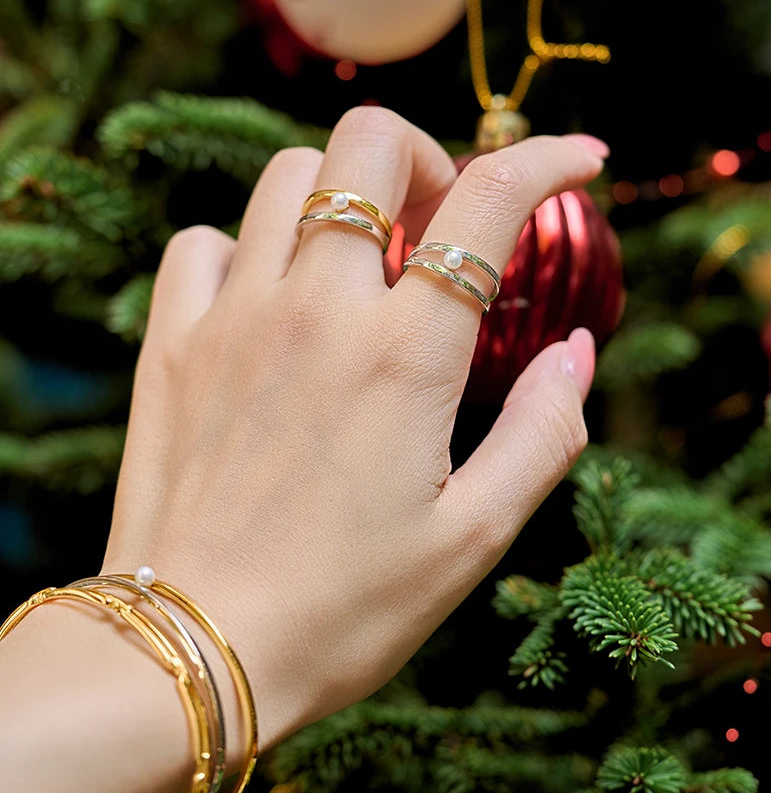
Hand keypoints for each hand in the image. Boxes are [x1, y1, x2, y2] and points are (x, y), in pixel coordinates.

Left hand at [101, 106, 603, 751]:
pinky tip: (268, 300)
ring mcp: (233, 318)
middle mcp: (317, 311)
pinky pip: (202, 244)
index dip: (548, 159)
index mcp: (406, 355)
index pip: (490, 200)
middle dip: (425, 158)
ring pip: (287, 175)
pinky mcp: (170, 345)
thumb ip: (542, 433)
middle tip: (441, 227)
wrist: (195, 651)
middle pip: (370, 142)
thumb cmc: (345, 609)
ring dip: (340, 192)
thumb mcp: (474, 537)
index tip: (579, 165)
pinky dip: (246, 247)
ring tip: (360, 261)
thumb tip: (575, 352)